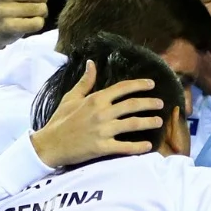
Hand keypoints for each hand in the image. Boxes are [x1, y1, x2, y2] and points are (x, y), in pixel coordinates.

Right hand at [29, 60, 164, 167]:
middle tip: (161, 103)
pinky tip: (149, 146)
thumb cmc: (60, 120)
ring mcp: (102, 130)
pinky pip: (125, 146)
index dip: (139, 85)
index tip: (152, 84)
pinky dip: (138, 146)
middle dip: (149, 103)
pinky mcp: (102, 147)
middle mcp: (101, 113)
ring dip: (148, 122)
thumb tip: (92, 63)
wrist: (49, 144)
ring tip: (159, 121)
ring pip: (132, 124)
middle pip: (132, 105)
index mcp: (95, 99)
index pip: (121, 88)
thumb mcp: (70, 98)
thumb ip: (85, 82)